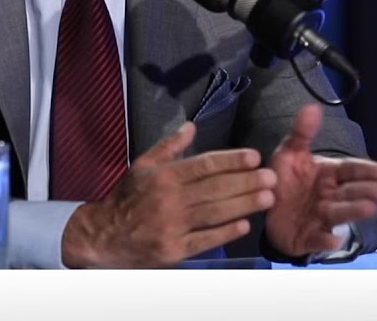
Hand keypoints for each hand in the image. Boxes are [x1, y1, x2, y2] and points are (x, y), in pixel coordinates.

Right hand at [61, 121, 276, 267]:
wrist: (105, 235)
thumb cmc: (127, 198)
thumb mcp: (142, 165)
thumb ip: (169, 147)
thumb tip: (191, 127)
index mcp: (163, 175)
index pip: (204, 165)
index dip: (232, 160)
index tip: (254, 157)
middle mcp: (169, 199)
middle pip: (215, 188)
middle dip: (246, 182)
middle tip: (271, 177)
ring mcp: (172, 226)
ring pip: (214, 213)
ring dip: (243, 204)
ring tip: (267, 197)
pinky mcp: (174, 250)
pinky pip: (205, 240)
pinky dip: (225, 232)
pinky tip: (244, 224)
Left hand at [264, 104, 376, 257]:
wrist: (266, 205)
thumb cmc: (287, 178)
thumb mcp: (291, 152)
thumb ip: (303, 132)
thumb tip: (313, 107)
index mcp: (329, 174)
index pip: (350, 169)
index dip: (366, 170)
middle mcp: (329, 196)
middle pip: (349, 193)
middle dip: (364, 192)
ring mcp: (320, 216)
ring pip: (339, 214)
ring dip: (353, 212)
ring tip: (368, 209)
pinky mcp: (308, 236)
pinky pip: (318, 238)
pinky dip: (326, 240)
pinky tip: (333, 239)